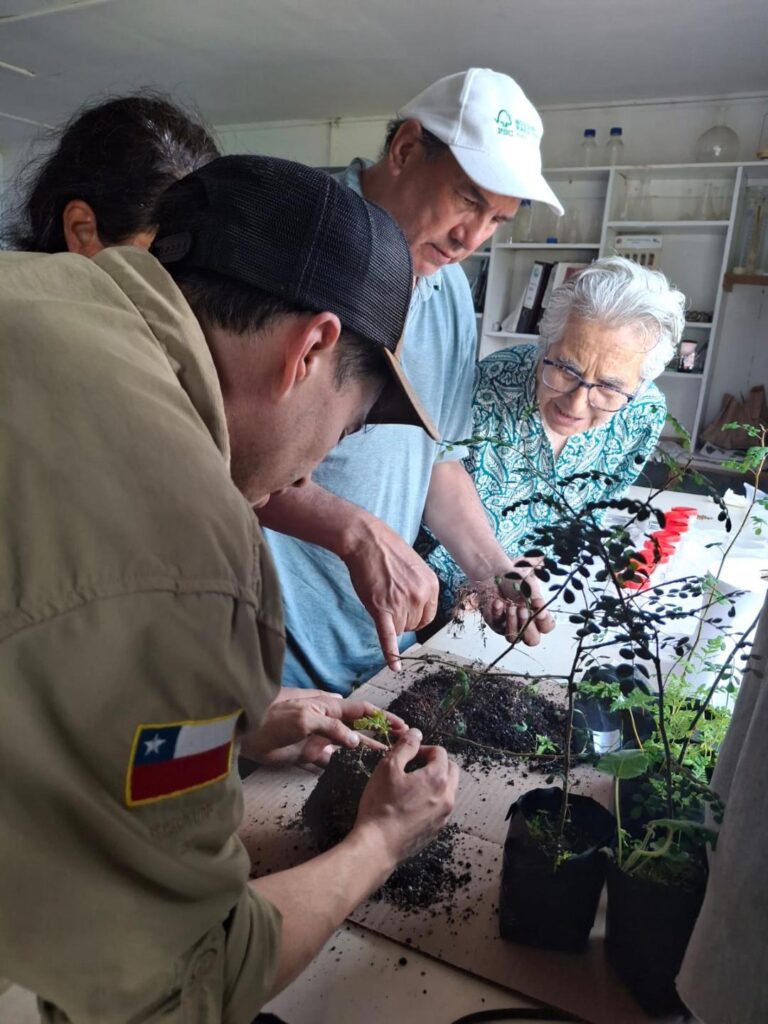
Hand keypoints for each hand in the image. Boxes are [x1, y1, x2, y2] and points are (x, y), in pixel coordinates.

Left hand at [241, 695, 407, 767]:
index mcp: (328, 705)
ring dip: (365, 751)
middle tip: (402, 745)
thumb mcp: (305, 717)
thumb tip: (356, 741)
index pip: (362, 710)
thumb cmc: (272, 716)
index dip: (382, 717)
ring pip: (348, 745)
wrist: (243, 731)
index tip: (402, 726)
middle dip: (380, 734)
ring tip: (386, 762)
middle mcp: (327, 721)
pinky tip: (357, 773)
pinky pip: (331, 761)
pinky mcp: (308, 755)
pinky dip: (344, 766)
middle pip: (360, 728)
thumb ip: (332, 727)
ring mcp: (319, 739)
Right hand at [344, 519, 438, 672]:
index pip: (427, 617)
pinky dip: (390, 654)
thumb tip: (418, 608)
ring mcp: (402, 603)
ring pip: (400, 630)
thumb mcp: (415, 567)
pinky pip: (388, 637)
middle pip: (413, 625)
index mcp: (431, 586)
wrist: (366, 540)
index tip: (404, 610)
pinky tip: (394, 667)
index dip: (414, 617)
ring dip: (390, 621)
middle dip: (400, 618)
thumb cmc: (387, 550)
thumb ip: (420, 589)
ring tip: (380, 598)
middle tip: (388, 599)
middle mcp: (420, 597)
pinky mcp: (382, 609)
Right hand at [354, 729, 458, 863]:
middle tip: (414, 767)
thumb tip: (416, 733)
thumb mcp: (388, 768)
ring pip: (448, 790)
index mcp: (438, 778)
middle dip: (435, 763)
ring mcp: (444, 815)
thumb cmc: (381, 804)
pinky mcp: (437, 829)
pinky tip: (411, 805)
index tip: (408, 755)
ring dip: (435, 782)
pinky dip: (432, 800)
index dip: (423, 748)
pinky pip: (441, 807)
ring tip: (411, 786)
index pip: (440, 752)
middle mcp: (448, 796)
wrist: (378, 845)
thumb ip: (405, 747)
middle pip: (450, 770)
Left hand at [473, 560, 555, 646]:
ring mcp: (509, 626)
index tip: (539, 608)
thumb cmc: (515, 578)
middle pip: (532, 640)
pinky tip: (499, 602)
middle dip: (528, 626)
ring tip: (511, 607)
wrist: (495, 573)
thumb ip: (536, 595)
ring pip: (513, 638)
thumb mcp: (529, 584)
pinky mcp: (495, 623)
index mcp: (538, 615)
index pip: (547, 627)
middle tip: (523, 610)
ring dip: (513, 623)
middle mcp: (525, 624)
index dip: (544, 621)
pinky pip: (497, 625)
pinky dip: (498, 613)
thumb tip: (539, 605)